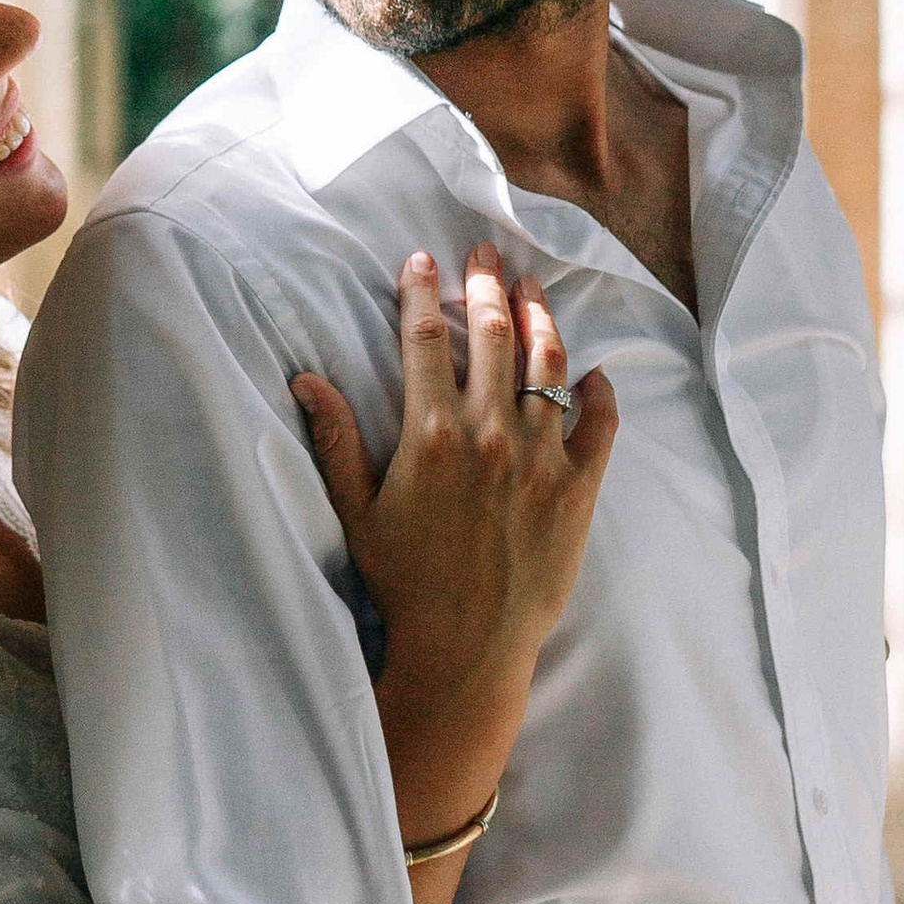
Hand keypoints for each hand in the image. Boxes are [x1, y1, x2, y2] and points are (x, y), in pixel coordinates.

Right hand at [294, 246, 617, 850]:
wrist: (466, 649)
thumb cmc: (403, 583)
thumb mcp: (356, 512)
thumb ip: (335, 440)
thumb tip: (305, 378)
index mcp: (432, 435)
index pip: (427, 339)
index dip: (423, 291)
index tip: (421, 260)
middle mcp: (491, 436)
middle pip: (495, 336)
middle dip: (489, 284)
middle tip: (486, 253)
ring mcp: (542, 461)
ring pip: (550, 366)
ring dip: (542, 318)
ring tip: (534, 289)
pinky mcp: (578, 491)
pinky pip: (598, 425)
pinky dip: (596, 392)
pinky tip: (591, 373)